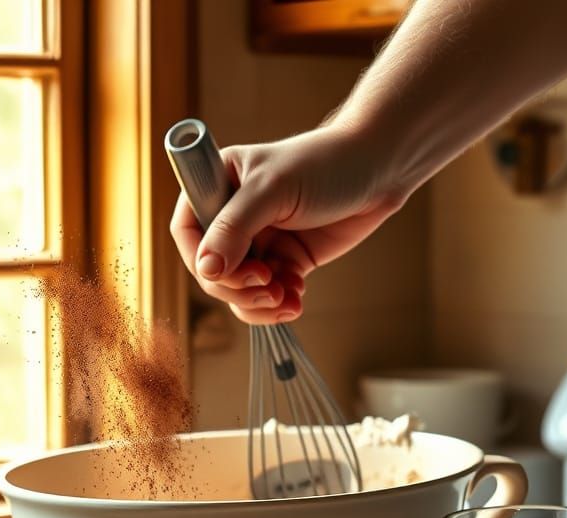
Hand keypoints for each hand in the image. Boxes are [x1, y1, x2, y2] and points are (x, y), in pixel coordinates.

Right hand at [169, 124, 408, 324]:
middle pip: (212, 271)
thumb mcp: (272, 190)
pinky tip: (297, 297)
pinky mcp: (285, 261)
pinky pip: (267, 296)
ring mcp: (258, 242)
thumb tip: (205, 270)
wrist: (378, 168)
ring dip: (258, 303)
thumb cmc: (325, 163)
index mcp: (218, 186)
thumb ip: (234, 229)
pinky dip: (279, 304)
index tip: (227, 272)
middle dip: (237, 287)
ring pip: (238, 291)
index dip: (201, 260)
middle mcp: (233, 217)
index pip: (187, 233)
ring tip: (286, 297)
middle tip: (268, 283)